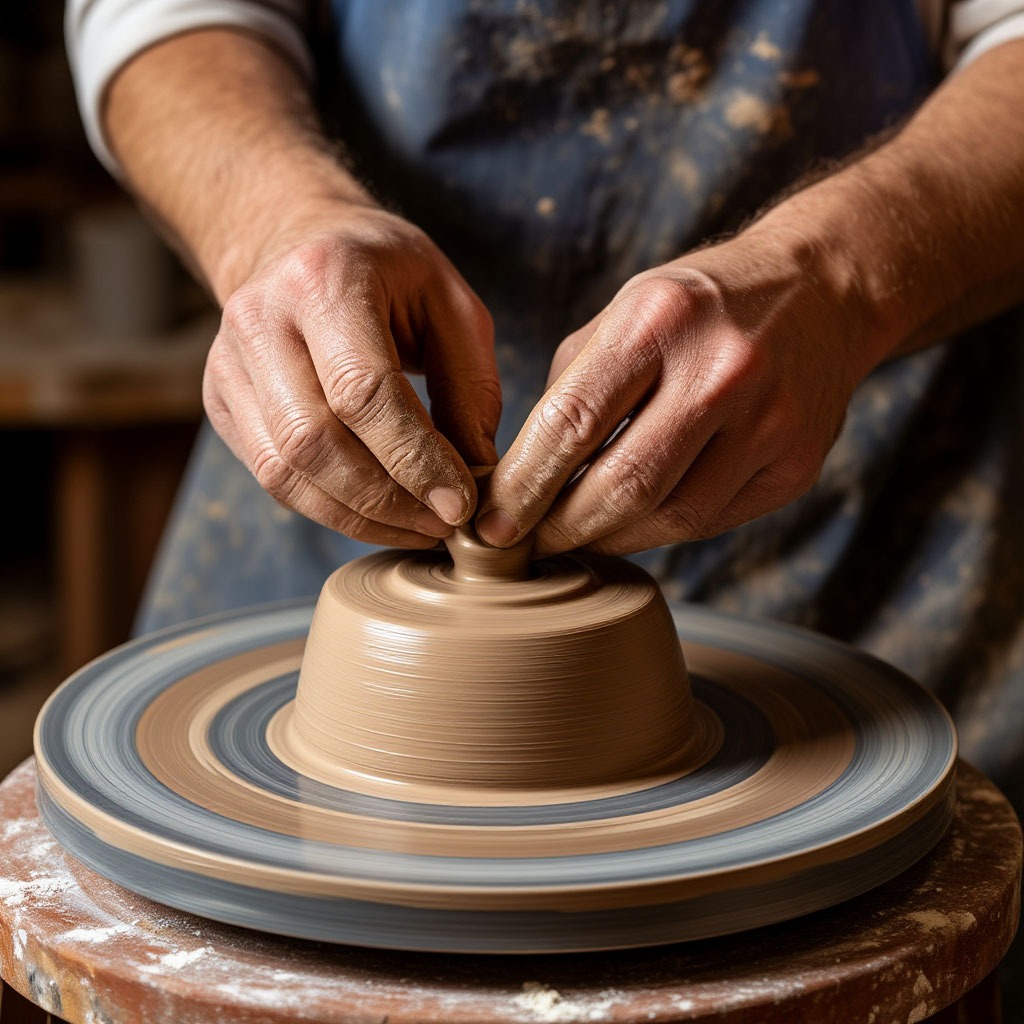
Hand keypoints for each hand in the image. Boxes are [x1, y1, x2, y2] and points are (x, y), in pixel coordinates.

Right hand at [202, 201, 500, 545]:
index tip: (460, 502)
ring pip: (285, 471)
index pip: (362, 390)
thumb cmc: (389, 274)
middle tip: (443, 524)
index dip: (414, 458)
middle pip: (314, 440)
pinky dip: (331, 510)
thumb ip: (470, 387)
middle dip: (387, 499)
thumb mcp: (451, 305)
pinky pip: (273, 478)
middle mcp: (260, 319)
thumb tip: (477, 476)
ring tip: (418, 527)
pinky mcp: (222, 402)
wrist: (297, 242)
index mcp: (324, 279)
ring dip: (359, 517)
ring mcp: (228, 364)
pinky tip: (379, 516)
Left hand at [478, 235, 876, 555]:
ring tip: (572, 537)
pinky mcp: (797, 467)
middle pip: (622, 486)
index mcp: (660, 320)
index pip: (572, 423)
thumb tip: (520, 476)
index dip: (522, 486)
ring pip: (669, 519)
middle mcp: (723, 370)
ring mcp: (770, 423)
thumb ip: (572, 389)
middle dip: (560, 528)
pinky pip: (710, 521)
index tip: (489, 525)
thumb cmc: (699, 308)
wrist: (823, 292)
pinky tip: (631, 524)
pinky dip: (659, 531)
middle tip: (525, 546)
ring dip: (608, 539)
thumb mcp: (626, 313)